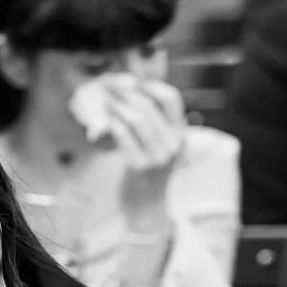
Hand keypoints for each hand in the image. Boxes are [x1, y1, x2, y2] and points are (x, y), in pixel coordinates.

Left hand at [105, 77, 185, 232]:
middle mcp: (173, 144)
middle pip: (148, 105)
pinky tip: (106, 119)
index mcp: (181, 134)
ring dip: (116, 105)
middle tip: (108, 86)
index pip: (171, 98)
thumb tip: (130, 91)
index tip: (131, 81)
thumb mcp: (160, 145)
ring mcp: (158, 156)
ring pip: (136, 118)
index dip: (150, 85)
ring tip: (105, 100)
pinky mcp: (139, 166)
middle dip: (125, 92)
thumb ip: (153, 122)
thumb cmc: (149, 171)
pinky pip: (124, 136)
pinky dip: (112, 123)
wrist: (147, 206)